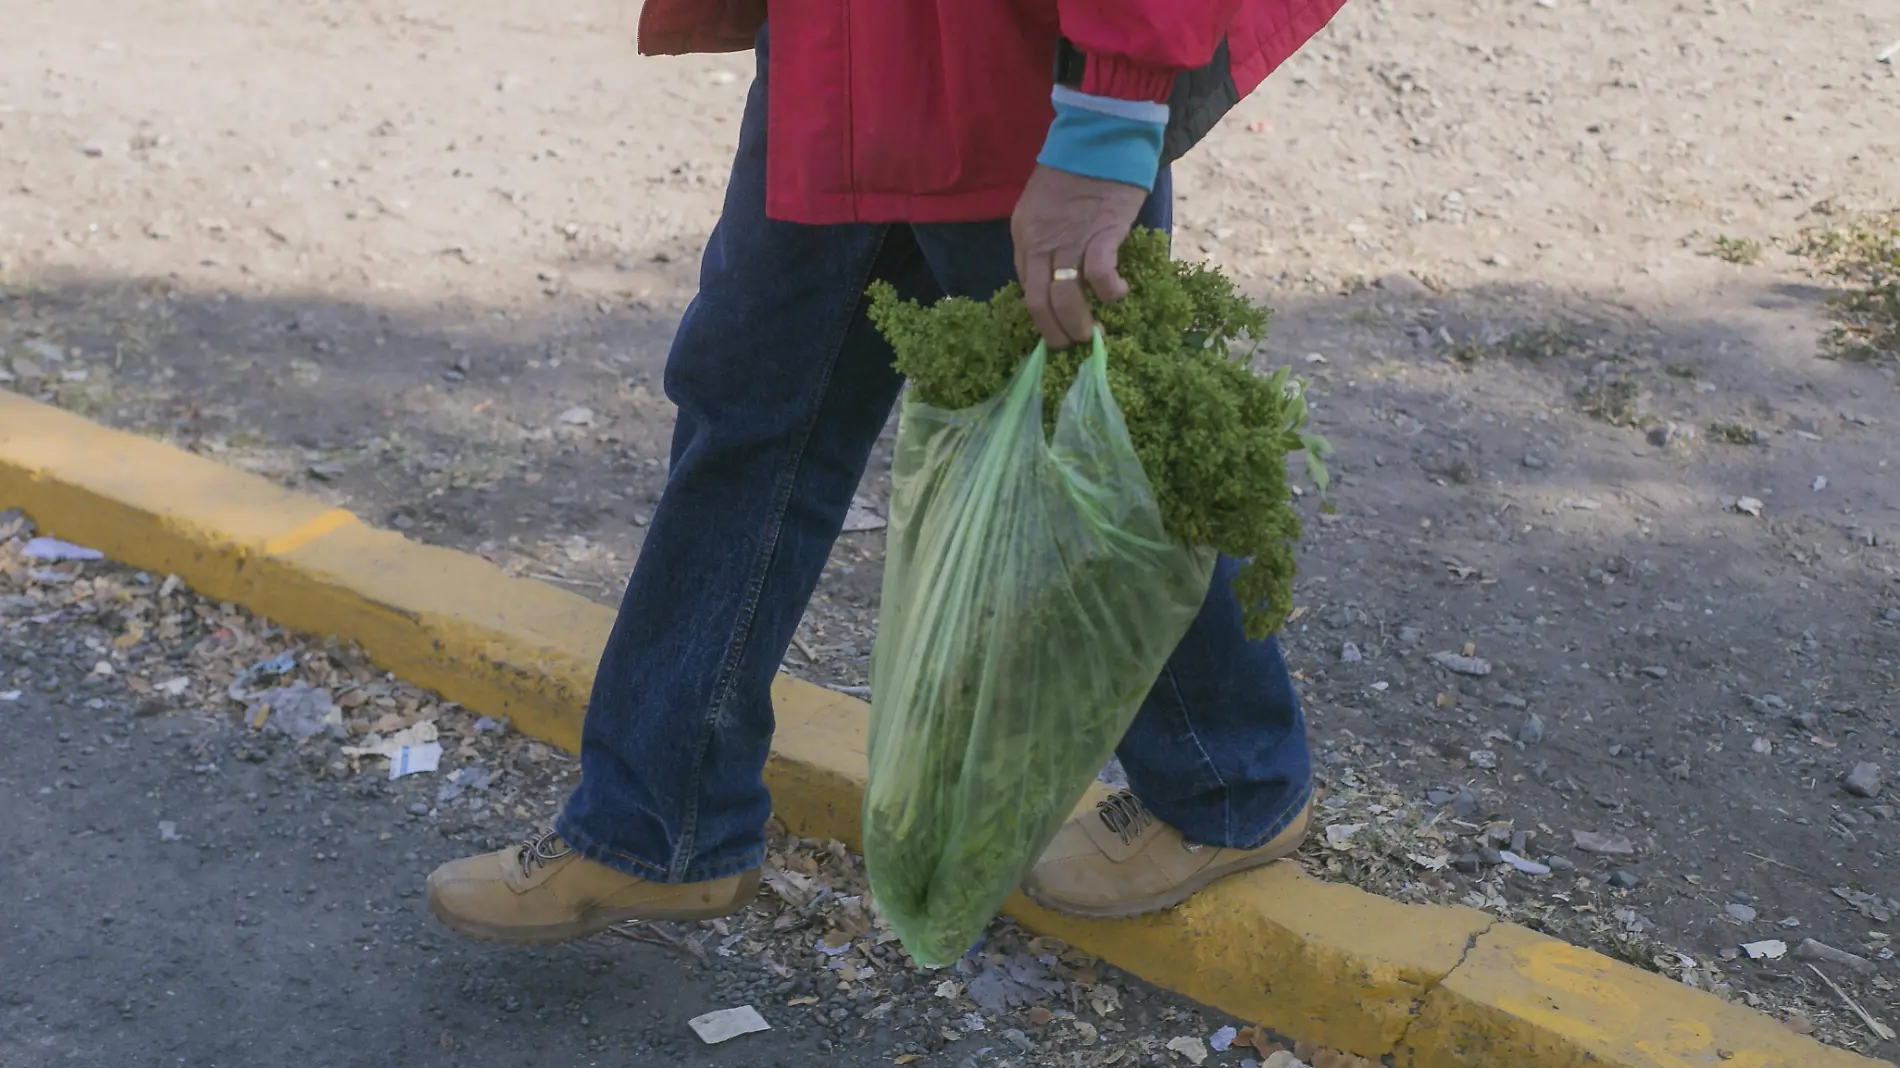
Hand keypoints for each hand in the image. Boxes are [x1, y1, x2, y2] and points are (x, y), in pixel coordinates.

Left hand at [1011, 165, 1148, 349]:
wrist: (1100, 137)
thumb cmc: (1075, 171)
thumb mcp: (1044, 206)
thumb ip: (1045, 239)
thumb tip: (1058, 275)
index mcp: (1024, 235)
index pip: (1026, 287)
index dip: (1041, 315)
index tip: (1056, 328)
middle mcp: (1040, 242)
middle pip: (1039, 302)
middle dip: (1054, 332)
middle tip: (1072, 345)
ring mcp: (1069, 239)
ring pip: (1065, 297)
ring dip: (1078, 324)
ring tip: (1093, 335)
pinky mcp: (1101, 233)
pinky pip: (1099, 276)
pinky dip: (1109, 292)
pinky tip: (1119, 295)